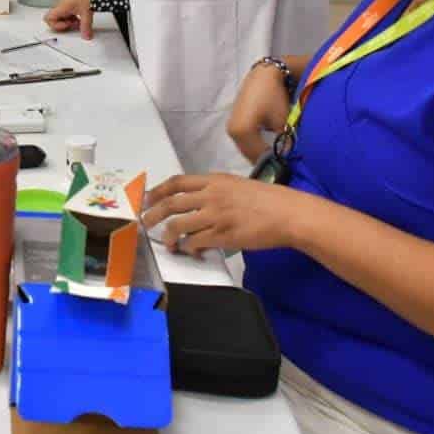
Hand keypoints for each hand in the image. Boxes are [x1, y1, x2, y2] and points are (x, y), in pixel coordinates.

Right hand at [44, 0, 95, 38]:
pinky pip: (67, 12)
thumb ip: (86, 26)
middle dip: (64, 24)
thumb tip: (86, 36)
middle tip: (73, 24)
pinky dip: (72, 16)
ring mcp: (65, 3)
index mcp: (61, 7)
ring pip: (61, 16)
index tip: (67, 25)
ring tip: (78, 20)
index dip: (56, 25)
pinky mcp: (70, 2)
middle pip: (54, 19)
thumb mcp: (87, 12)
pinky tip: (81, 15)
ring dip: (69, 21)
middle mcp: (60, 5)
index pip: (48, 19)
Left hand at [140, 173, 307, 254]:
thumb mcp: (237, 185)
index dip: (157, 191)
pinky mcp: (222, 235)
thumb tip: (197, 205)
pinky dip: (189, 249)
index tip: (146, 199)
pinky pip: (195, 243)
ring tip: (169, 244)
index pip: (177, 182)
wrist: (288, 213)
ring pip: (178, 226)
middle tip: (145, 223)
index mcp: (214, 180)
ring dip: (169, 237)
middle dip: (153, 214)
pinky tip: (191, 252)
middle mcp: (211, 195)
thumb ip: (216, 191)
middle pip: (171, 204)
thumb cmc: (268, 200)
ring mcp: (215, 216)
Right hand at [227, 63, 292, 162]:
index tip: (286, 168)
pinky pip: (244, 142)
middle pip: (250, 155)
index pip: (259, 157)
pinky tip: (265, 147)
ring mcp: (231, 127)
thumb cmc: (274, 97)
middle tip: (281, 164)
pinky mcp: (233, 124)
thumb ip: (284, 142)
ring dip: (259, 154)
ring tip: (274, 156)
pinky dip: (254, 147)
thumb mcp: (283, 121)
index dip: (273, 164)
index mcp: (242, 131)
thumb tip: (286, 158)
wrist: (263, 76)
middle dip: (265, 161)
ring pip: (246, 149)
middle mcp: (232, 131)